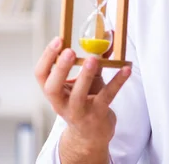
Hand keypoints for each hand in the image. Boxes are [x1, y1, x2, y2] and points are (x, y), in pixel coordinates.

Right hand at [34, 36, 131, 150]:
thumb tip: (107, 35)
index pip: (41, 75)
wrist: (92, 135)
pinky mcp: (97, 115)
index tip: (58, 40)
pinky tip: (127, 69)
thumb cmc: (87, 101)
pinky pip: (107, 96)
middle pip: (53, 88)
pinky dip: (117, 81)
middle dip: (60, 69)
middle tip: (69, 51)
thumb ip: (94, 59)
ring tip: (93, 59)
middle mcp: (61, 103)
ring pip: (78, 96)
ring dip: (85, 76)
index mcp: (55, 92)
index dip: (47, 57)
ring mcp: (79, 111)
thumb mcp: (87, 80)